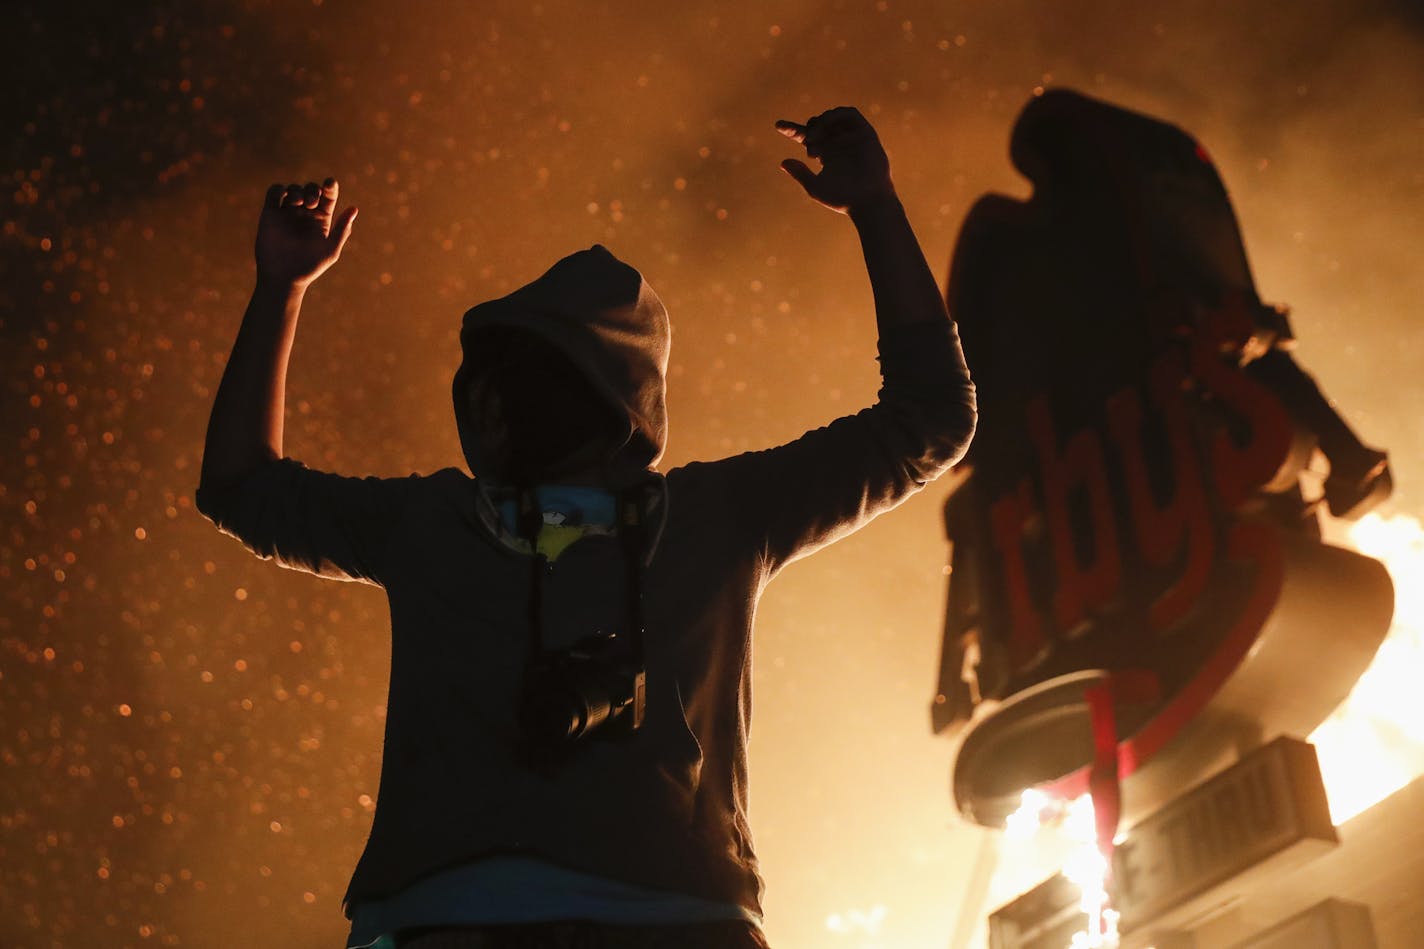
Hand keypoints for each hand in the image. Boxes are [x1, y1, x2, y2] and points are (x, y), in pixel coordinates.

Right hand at [254, 178, 357, 287]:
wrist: (284, 276)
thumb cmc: (310, 267)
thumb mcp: (330, 250)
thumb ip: (342, 229)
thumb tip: (354, 208)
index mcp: (322, 219)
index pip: (328, 196)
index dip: (330, 187)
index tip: (330, 183)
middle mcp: (305, 214)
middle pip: (311, 189)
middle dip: (313, 190)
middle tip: (312, 203)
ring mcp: (287, 213)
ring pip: (294, 189)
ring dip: (298, 190)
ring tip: (299, 203)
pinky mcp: (270, 213)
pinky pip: (274, 193)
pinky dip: (279, 189)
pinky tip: (286, 196)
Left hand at [775, 107, 893, 214]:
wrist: (868, 201)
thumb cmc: (842, 199)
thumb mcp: (815, 187)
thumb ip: (800, 173)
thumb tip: (782, 162)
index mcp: (826, 155)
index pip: (806, 137)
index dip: (792, 130)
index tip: (778, 125)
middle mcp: (838, 144)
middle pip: (817, 125)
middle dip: (810, 129)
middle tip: (810, 145)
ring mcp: (851, 138)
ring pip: (832, 117)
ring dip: (821, 122)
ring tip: (816, 136)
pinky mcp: (865, 133)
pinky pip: (850, 113)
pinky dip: (837, 114)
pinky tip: (826, 123)